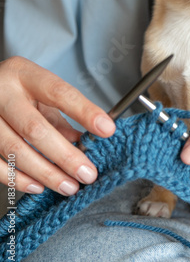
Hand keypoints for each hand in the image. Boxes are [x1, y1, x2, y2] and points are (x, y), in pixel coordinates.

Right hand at [0, 57, 114, 194]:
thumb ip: (63, 115)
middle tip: (87, 173)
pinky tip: (39, 186)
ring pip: (15, 151)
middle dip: (65, 156)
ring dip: (46, 173)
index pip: (59, 93)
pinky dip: (19, 180)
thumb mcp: (41, 91)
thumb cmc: (16, 88)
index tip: (106, 129)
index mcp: (24, 75)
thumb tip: (87, 143)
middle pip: (35, 129)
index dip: (84, 112)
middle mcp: (2, 93)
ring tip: (69, 186)